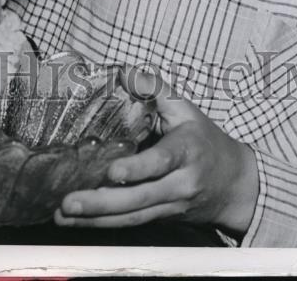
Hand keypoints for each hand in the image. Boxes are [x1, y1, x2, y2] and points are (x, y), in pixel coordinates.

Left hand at [55, 69, 258, 234]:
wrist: (233, 184)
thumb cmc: (204, 140)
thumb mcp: (186, 109)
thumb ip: (156, 88)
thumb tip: (124, 71)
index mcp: (186, 153)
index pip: (161, 162)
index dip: (137, 169)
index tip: (113, 172)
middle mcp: (178, 185)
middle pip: (139, 199)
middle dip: (102, 203)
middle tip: (69, 202)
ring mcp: (168, 206)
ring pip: (131, 218)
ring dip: (95, 220)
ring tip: (63, 215)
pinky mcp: (159, 218)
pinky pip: (130, 224)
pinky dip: (102, 225)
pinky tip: (76, 222)